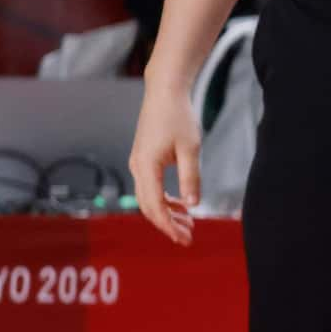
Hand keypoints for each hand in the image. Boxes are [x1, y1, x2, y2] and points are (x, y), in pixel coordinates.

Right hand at [128, 77, 201, 245]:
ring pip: (149, 198)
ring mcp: (138, 163)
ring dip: (167, 213)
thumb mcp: (190, 149)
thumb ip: (190, 178)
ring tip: (188, 224)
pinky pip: (151, 187)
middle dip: (167, 224)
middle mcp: (137, 167)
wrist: (165, 92)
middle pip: (148, 206)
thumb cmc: (179, 117)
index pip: (155, 206)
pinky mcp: (144, 159)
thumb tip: (192, 205)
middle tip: (188, 238)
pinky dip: (164, 200)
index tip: (184, 239)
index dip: (168, 226)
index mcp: (146, 166)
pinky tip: (181, 206)